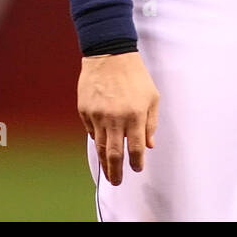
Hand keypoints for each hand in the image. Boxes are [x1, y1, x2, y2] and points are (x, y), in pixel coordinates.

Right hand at [78, 51, 159, 185]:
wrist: (109, 55)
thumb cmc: (135, 75)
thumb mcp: (152, 96)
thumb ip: (151, 122)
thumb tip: (149, 145)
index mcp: (135, 115)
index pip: (136, 148)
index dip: (137, 162)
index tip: (137, 169)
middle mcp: (115, 119)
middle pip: (114, 154)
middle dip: (116, 171)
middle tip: (118, 182)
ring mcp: (97, 116)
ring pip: (100, 146)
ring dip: (105, 161)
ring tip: (109, 171)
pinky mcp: (85, 112)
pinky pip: (91, 132)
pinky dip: (97, 139)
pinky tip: (101, 143)